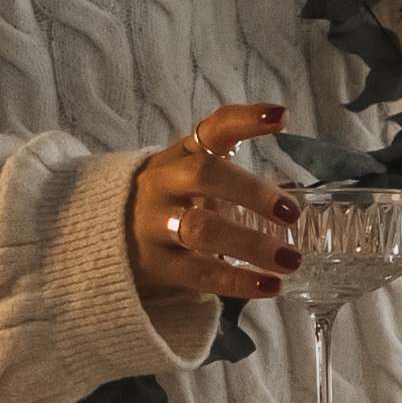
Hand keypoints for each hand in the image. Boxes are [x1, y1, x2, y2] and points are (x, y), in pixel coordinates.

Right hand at [125, 104, 299, 309]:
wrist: (109, 237)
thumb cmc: (169, 204)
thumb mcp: (190, 178)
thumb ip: (231, 173)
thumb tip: (292, 192)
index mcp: (181, 156)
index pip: (212, 129)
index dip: (246, 120)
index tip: (282, 117)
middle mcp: (165, 183)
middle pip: (204, 176)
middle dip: (251, 192)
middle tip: (291, 213)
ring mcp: (157, 224)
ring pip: (201, 229)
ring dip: (250, 244)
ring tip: (290, 259)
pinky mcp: (157, 264)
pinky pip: (199, 273)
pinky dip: (238, 281)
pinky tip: (270, 286)